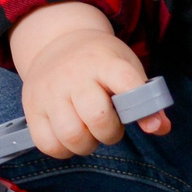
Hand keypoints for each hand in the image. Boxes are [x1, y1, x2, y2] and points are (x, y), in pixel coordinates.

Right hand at [7, 2, 172, 156]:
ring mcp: (50, 91)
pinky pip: (48, 144)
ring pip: (71, 135)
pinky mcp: (32, 107)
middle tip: (109, 126)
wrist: (58, 42)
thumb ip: (145, 98)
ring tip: (88, 133)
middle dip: (110, 132)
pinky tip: (69, 138)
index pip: (124, 81)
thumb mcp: (126, 67)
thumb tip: (159, 128)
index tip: (149, 121)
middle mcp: (74, 75)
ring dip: (86, 144)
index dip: (141, 105)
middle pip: (97, 117)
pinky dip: (63, 149)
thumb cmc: (99, 62)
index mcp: (104, 61)